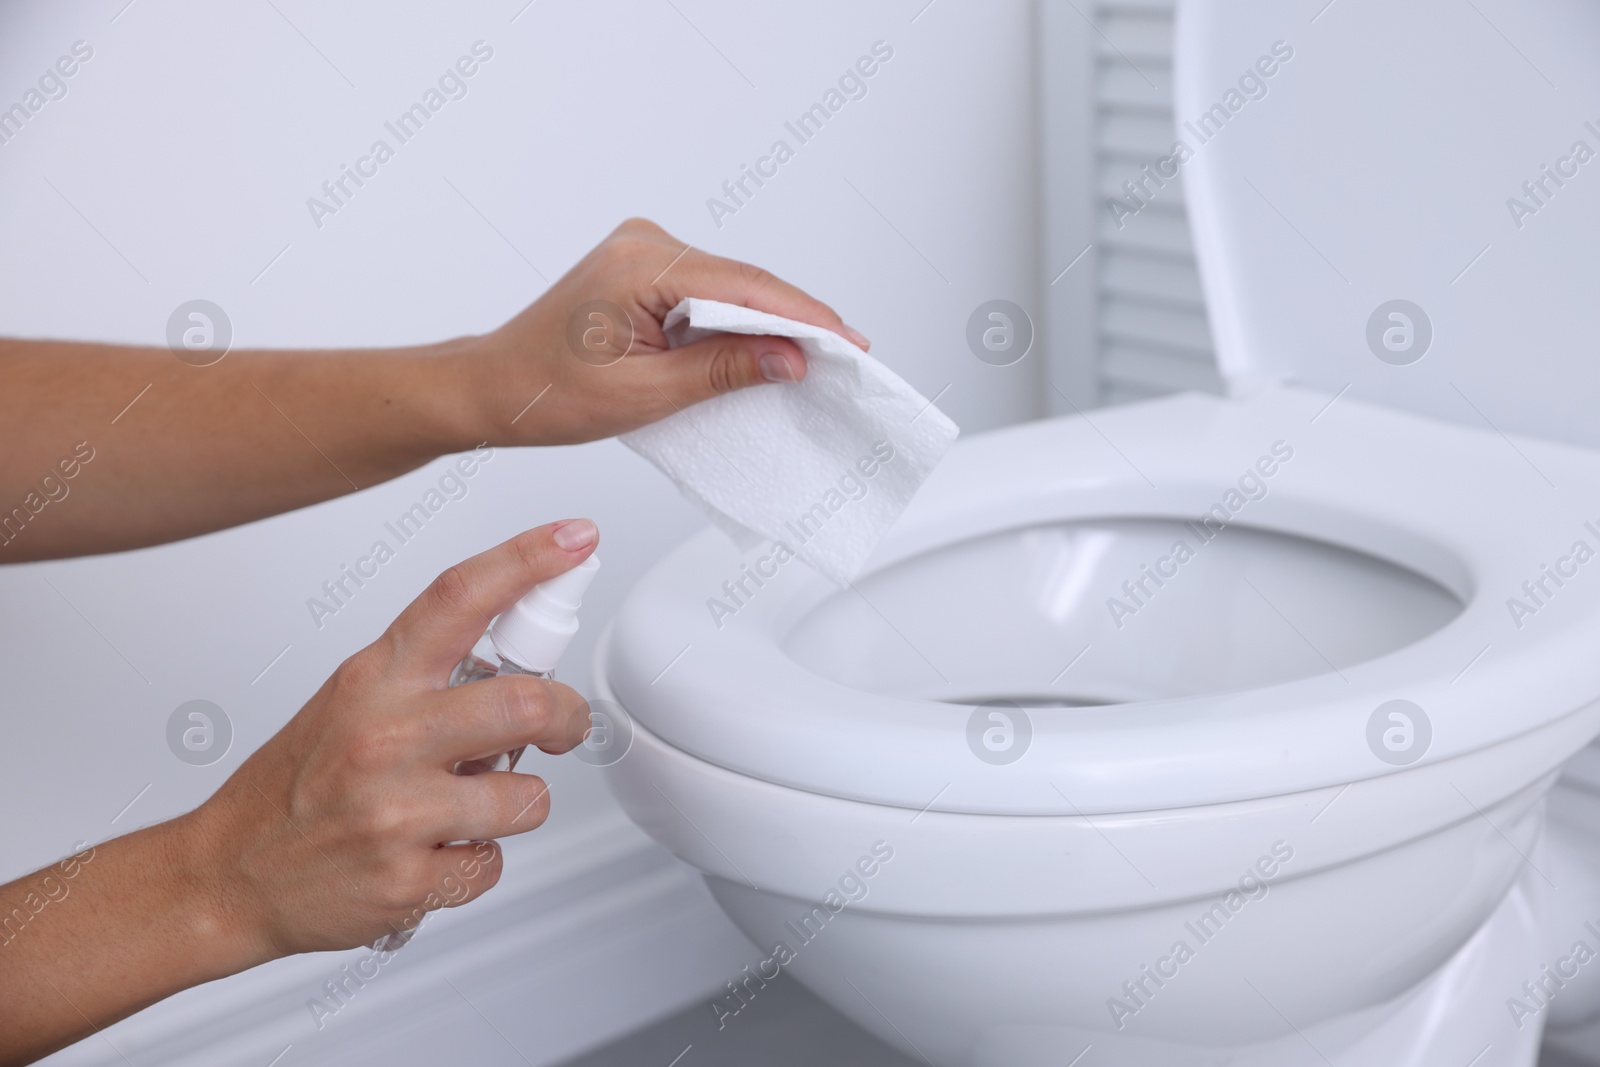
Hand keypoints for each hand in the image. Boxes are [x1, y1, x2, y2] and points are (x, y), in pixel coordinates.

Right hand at [180, 520, 598, 961]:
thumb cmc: (296, 784)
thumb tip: (524, 652)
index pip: (460, 596)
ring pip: (526, 796)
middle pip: (524, 703)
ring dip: (516, 803)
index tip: (576, 539)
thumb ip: (428, 673)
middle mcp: (385, 738)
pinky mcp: (407, 881)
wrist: (229, 874)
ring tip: (469, 804)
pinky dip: (477, 861)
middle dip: (566, 717)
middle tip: (562, 725)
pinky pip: (493, 863)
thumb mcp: (351, 700)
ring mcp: (395, 812)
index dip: (527, 560)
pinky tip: (436, 851)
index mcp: (375, 680)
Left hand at [468, 217, 869, 445]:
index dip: (804, 317)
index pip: (745, 286)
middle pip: (743, 281)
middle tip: (847, 356)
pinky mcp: (645, 269)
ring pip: (729, 286)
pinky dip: (737, 321)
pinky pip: (708, 291)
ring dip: (767, 322)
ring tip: (815, 356)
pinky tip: (765, 346)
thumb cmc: (549, 392)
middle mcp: (644, 243)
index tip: (849, 343)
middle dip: (794, 320)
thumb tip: (791, 359)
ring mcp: (644, 251)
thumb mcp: (647, 394)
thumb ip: (724, 370)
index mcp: (640, 265)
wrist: (497, 386)